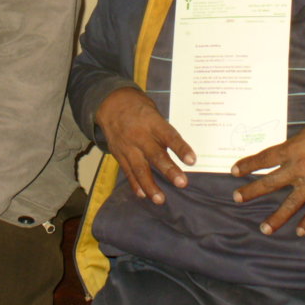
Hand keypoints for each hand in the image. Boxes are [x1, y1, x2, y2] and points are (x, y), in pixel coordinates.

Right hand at [95, 87, 195, 203]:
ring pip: (140, 168)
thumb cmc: (140, 110)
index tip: (192, 160)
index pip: (169, 136)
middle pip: (155, 155)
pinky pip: (128, 171)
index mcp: (152, 122)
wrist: (111, 104)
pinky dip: (135, 184)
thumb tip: (182, 153)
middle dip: (169, 170)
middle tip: (182, 183)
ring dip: (150, 185)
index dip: (181, 148)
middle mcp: (140, 135)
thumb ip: (164, 132)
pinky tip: (143, 195)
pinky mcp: (119, 154)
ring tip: (160, 199)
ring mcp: (128, 146)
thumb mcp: (154, 113)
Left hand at [231, 120, 304, 236]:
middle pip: (269, 183)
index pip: (263, 159)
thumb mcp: (302, 135)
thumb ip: (290, 148)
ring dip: (277, 218)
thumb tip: (277, 156)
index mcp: (289, 151)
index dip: (248, 165)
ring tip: (264, 229)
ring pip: (290, 204)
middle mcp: (297, 169)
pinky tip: (299, 232)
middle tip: (237, 198)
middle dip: (252, 191)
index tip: (234, 171)